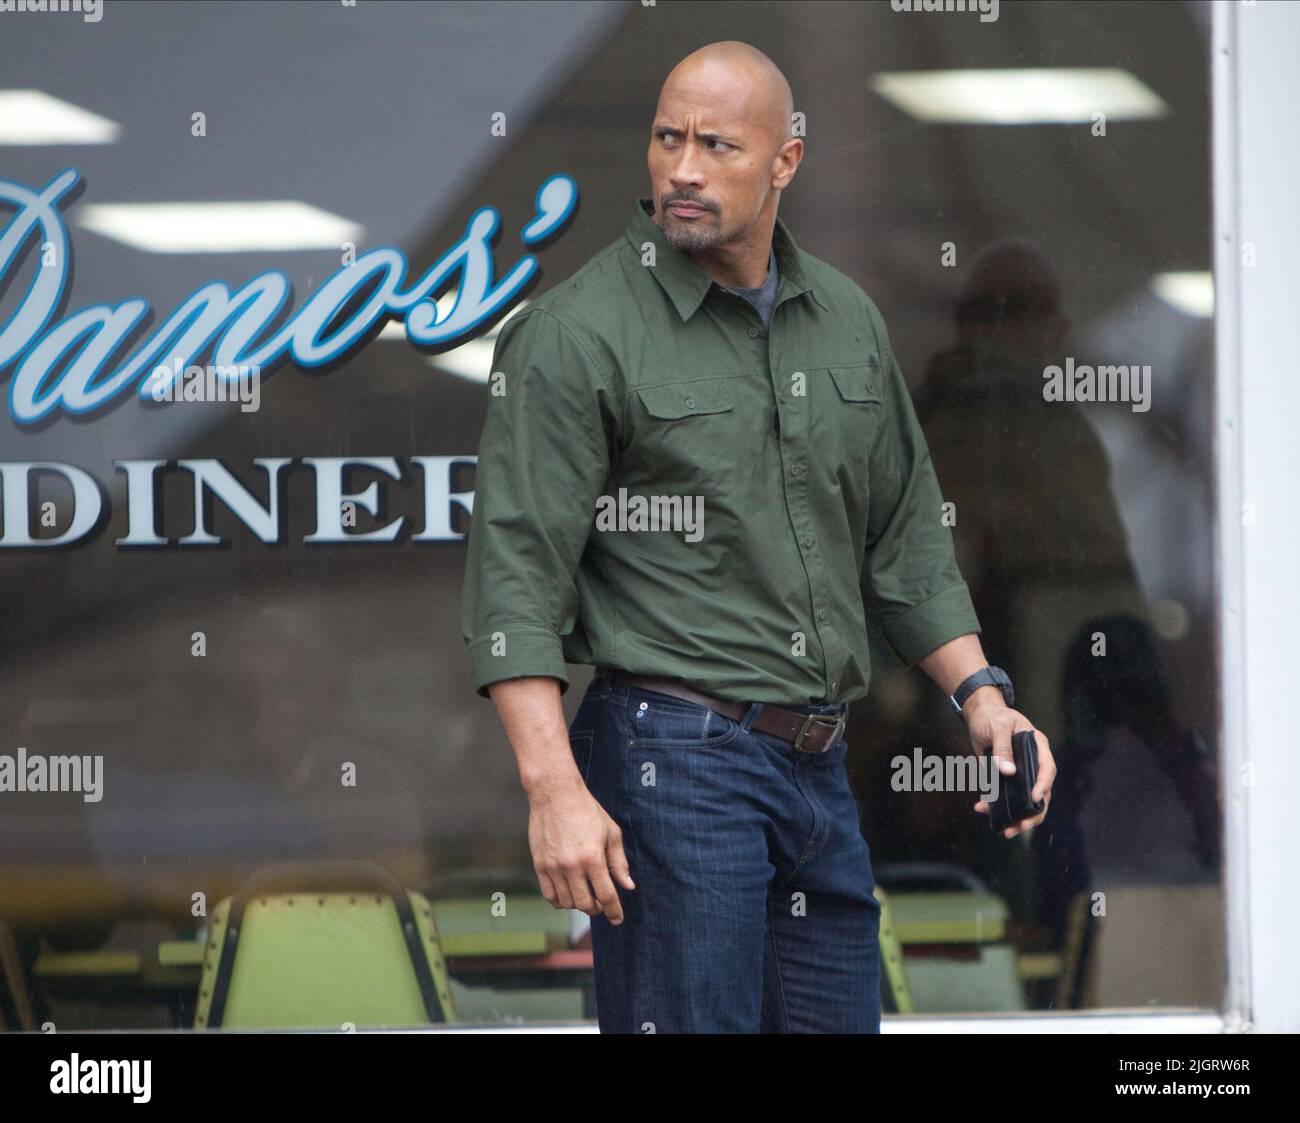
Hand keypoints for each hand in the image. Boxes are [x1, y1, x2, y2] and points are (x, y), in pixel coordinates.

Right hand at [528, 779, 634, 922]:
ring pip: (567, 903)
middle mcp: (572, 866)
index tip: (618, 918)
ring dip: (579, 904)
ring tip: (585, 894)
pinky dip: (560, 901)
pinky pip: (549, 895)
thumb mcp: (611, 832)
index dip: (614, 911)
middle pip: (585, 904)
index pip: (606, 896)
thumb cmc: (587, 810)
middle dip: (597, 909)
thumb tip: (628, 885)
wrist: (555, 794)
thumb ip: (619, 862)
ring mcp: (553, 867)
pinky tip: (568, 894)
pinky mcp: (539, 865)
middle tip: (601, 903)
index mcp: (593, 858)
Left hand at [965, 697, 1055, 838]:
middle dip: (1032, 813)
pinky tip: (983, 808)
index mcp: (1038, 748)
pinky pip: (1005, 796)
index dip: (1044, 785)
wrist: (979, 716)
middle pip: (1040, 793)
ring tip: (1006, 830)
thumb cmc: (993, 717)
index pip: (1047, 770)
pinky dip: (996, 805)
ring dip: (1015, 816)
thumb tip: (1008, 772)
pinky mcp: (1006, 779)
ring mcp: (1020, 773)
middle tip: (1021, 827)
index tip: (1035, 799)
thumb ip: (1003, 747)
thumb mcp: (998, 726)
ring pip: (1024, 800)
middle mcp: (1033, 764)